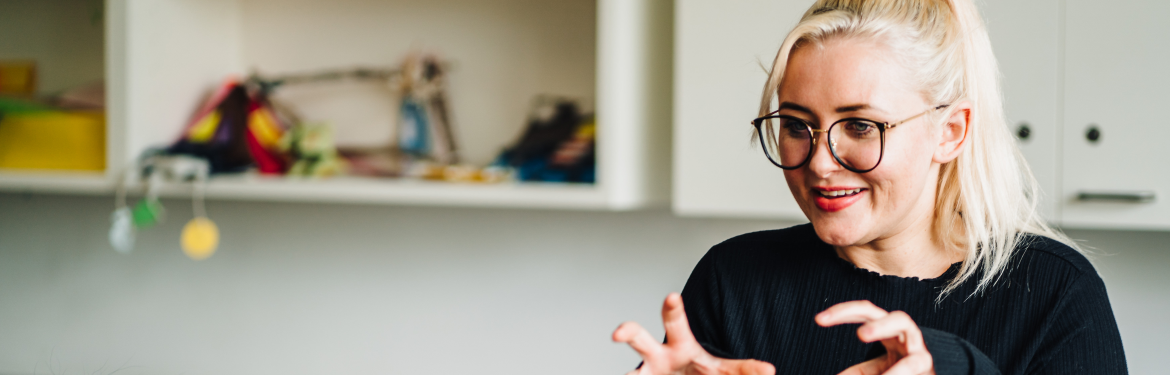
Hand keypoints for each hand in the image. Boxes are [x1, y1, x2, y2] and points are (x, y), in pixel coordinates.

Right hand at [613, 293, 774, 374]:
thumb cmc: (700, 371)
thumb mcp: (723, 369)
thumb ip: (744, 370)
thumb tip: (770, 372)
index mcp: (679, 344)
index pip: (675, 321)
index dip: (673, 308)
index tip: (672, 296)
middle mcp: (656, 356)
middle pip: (638, 339)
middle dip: (627, 331)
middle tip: (618, 332)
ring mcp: (647, 373)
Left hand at [816, 301, 934, 374]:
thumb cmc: (900, 373)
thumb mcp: (877, 371)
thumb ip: (858, 372)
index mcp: (887, 330)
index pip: (864, 312)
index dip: (841, 312)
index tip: (818, 319)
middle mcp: (901, 332)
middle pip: (881, 312)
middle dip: (862, 313)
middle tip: (855, 331)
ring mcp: (916, 344)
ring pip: (903, 322)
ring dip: (881, 327)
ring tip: (862, 335)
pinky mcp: (925, 362)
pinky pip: (912, 362)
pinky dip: (895, 370)